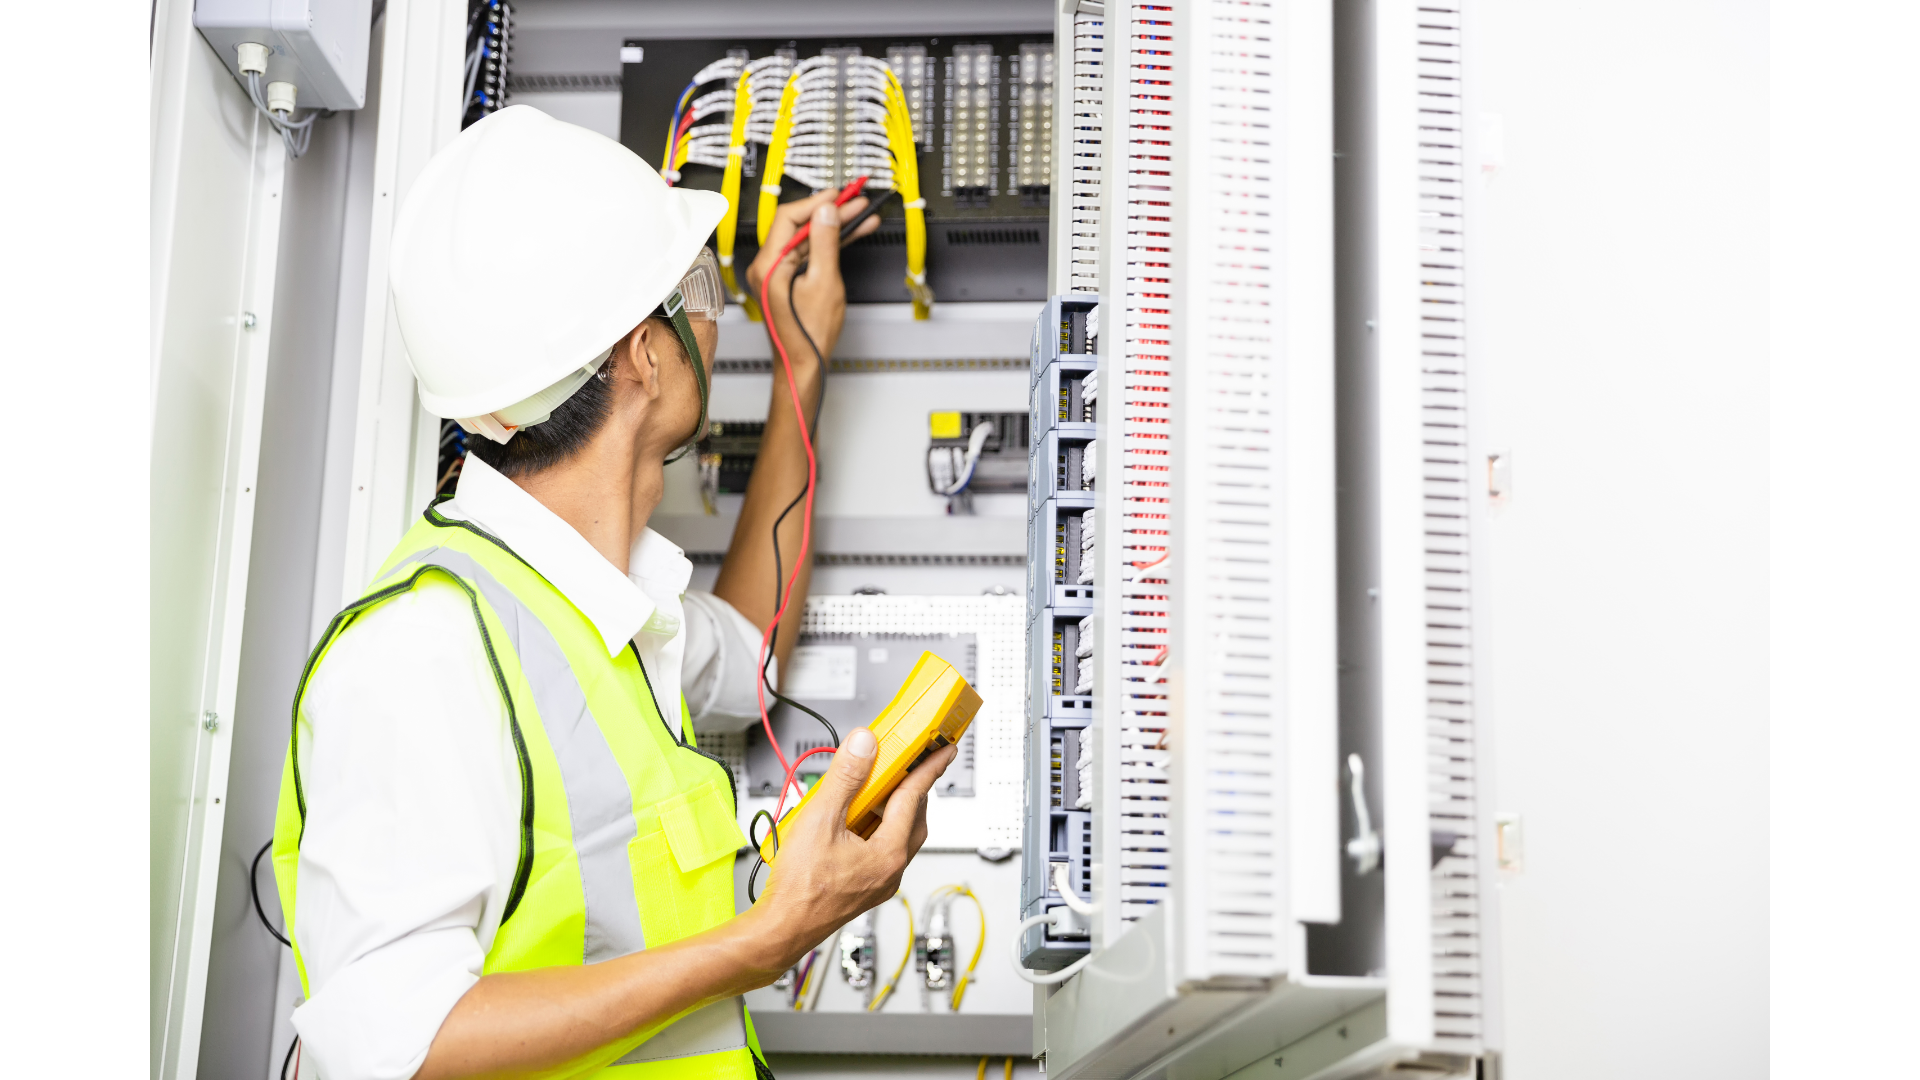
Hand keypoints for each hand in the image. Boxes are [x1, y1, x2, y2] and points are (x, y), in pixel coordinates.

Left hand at [744, 190, 880, 372]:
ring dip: (833, 227)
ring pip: (806, 239)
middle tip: (854, 202)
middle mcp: (767, 267)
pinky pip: (808, 254)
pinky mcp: (787, 280)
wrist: (804, 364)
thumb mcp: (824, 282)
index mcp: (768, 265)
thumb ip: (824, 243)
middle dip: (829, 212)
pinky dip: (829, 244)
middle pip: (798, 227)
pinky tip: (850, 235)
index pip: (788, 218)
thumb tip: (825, 212)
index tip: (837, 195)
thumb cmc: (808, 335)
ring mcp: (776, 274)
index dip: (815, 203)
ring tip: (860, 216)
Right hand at [751, 726, 956, 969]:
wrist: (781, 929)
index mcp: (889, 853)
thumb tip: (864, 746)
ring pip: (897, 835)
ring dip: (890, 808)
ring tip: (871, 788)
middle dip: (911, 788)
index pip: (915, 797)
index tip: (944, 751)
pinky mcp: (864, 887)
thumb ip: (845, 777)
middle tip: (906, 763)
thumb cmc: (800, 889)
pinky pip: (880, 850)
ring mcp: (879, 881)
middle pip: (913, 818)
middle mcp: (890, 870)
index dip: (929, 768)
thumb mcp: (820, 820)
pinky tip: (851, 821)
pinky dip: (874, 828)